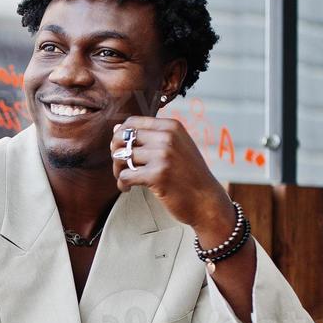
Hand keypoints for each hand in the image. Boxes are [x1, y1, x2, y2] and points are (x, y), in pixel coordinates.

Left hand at [110, 116, 232, 233]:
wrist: (206, 201)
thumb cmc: (189, 175)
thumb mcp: (177, 147)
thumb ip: (150, 137)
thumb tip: (115, 128)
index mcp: (171, 126)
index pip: (132, 122)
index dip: (120, 135)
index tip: (121, 149)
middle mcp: (167, 137)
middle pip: (123, 138)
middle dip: (116, 153)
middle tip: (121, 167)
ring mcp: (163, 156)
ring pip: (121, 157)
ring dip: (118, 170)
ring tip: (126, 179)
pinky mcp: (157, 175)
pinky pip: (125, 176)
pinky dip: (122, 184)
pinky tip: (128, 188)